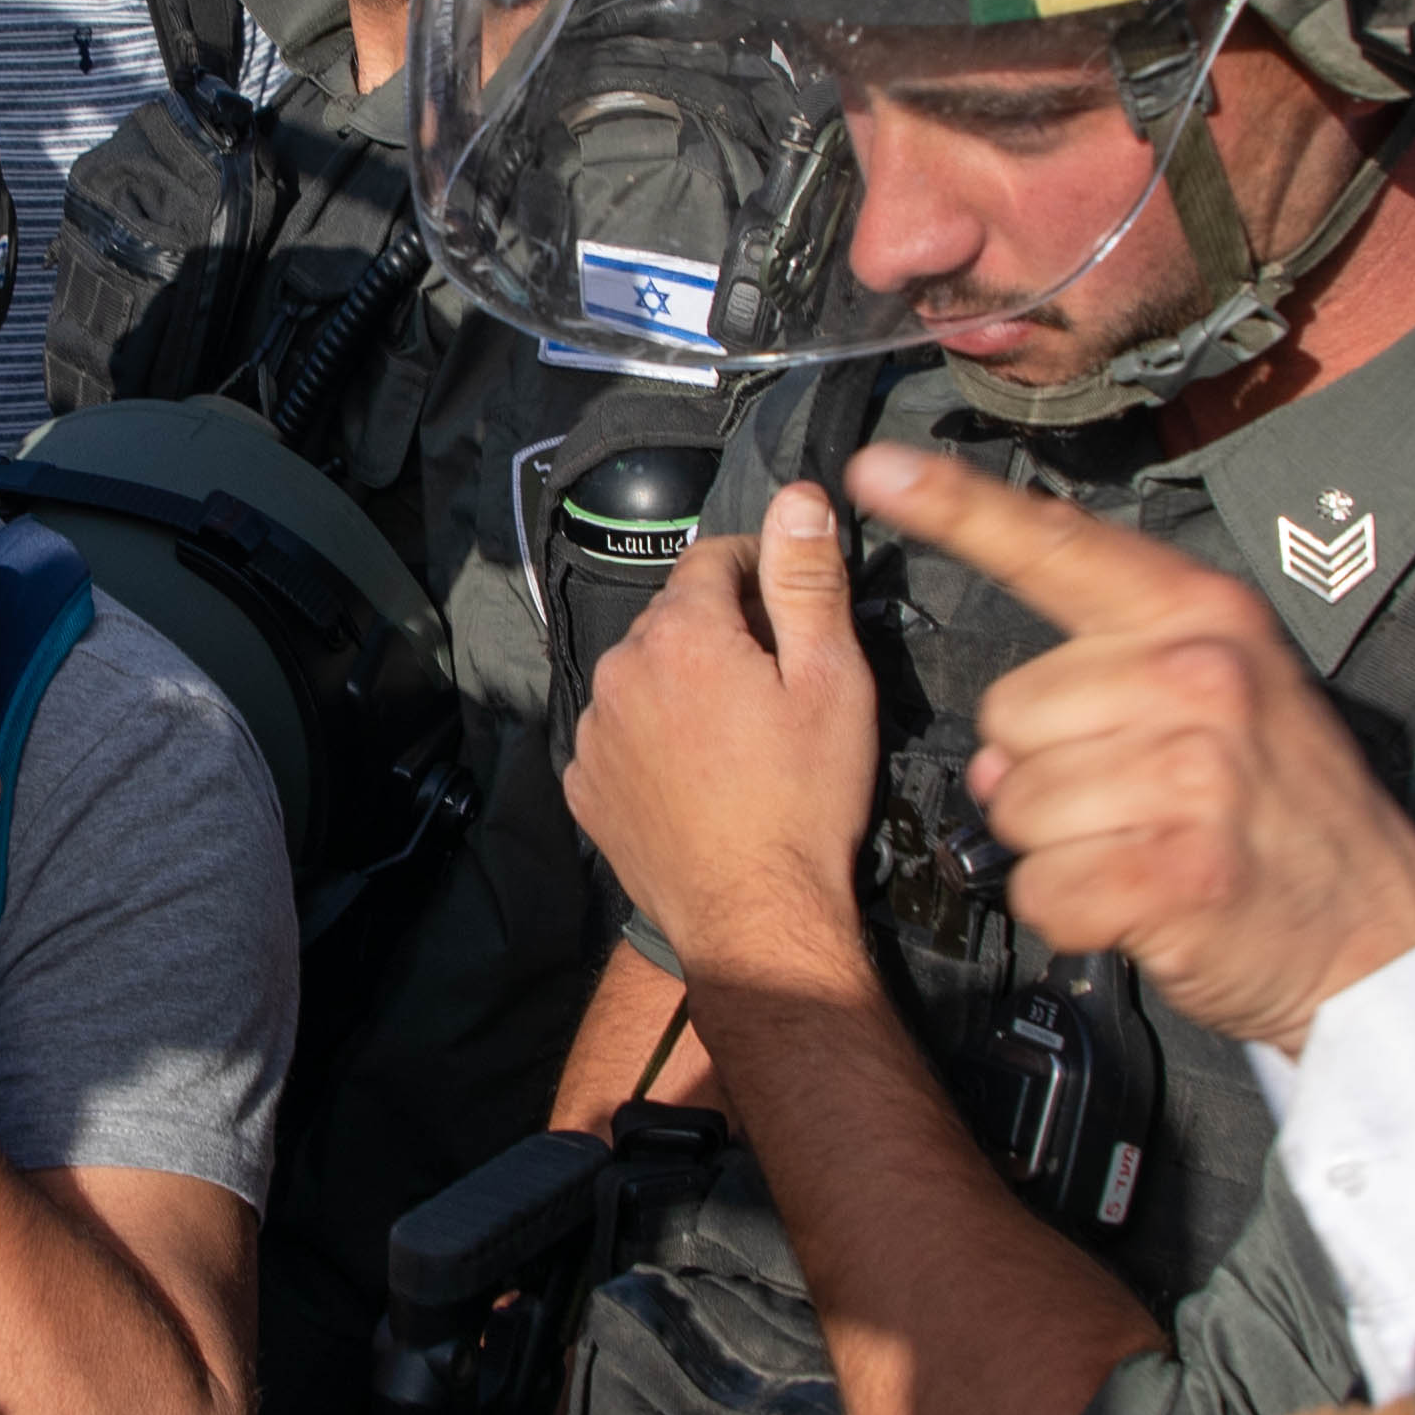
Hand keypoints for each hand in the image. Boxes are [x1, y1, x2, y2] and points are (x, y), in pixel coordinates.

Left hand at [555, 480, 886, 992]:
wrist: (754, 916)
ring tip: (737, 735)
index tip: (793, 604)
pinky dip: (652, 738)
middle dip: (722, 630)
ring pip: (643, 675)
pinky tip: (698, 774)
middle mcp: (620, 672)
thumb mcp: (830, 682)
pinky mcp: (584, 786)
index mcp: (681, 636)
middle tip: (776, 680)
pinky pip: (619, 734)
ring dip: (682, 684)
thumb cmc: (803, 802)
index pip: (712, 557)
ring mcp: (593, 734)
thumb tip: (797, 498)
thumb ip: (807, 581)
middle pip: (673, 618)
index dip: (760, 569)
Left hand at [844, 442, 1414, 1052]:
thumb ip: (1109, 680)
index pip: (1056, 548)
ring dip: (1058, 851)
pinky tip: (1141, 908)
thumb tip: (998, 749)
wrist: (1375, 934)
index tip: (878, 470)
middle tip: (1134, 803)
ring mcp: (1194, 772)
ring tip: (1144, 851)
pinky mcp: (1179, 870)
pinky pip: (1042, 888)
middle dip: (1041, 772)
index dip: (957, 510)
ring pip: (1015, 807)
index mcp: (1201, 615)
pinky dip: (1073, 914)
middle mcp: (1199, 674)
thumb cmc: (1281, 816)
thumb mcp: (1225, 697)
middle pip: (1006, 713)